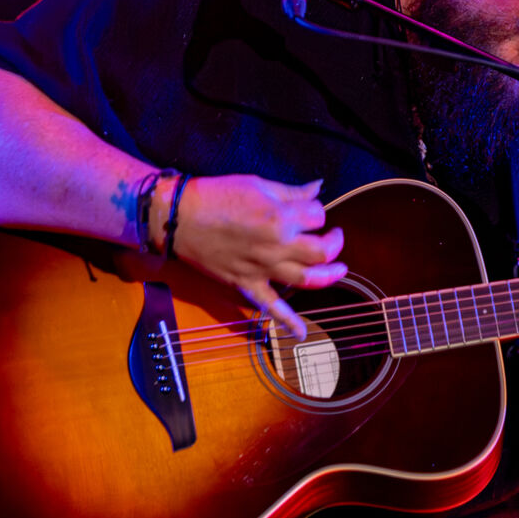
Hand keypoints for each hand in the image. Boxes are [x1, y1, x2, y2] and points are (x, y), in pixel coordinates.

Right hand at [173, 175, 345, 338]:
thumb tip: (318, 188)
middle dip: (334, 242)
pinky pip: (270, 306)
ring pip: (308, 279)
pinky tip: (301, 332)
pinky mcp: (247, 283)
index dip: (317, 212)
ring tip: (339, 270)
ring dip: (329, 276)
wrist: (179, 217)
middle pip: (322, 250)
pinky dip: (287, 321)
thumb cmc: (216, 196)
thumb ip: (291, 192)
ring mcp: (263, 269)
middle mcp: (277, 246)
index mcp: (281, 217)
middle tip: (334, 237)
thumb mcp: (258, 184)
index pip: (318, 216)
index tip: (309, 210)